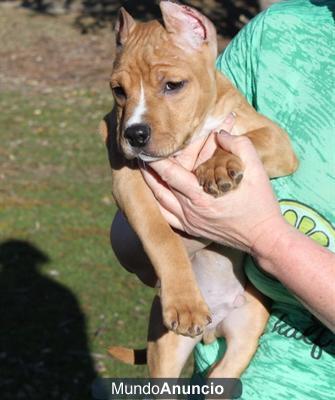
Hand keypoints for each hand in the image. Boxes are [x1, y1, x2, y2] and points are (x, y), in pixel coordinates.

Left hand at [141, 132, 286, 253]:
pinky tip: (154, 197)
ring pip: (159, 203)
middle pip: (160, 187)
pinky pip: (166, 218)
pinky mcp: (192, 230)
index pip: (169, 173)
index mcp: (201, 195)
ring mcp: (189, 222)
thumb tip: (220, 132)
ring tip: (144, 173)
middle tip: (140, 158)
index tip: (147, 148)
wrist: (265, 237)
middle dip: (149, 171)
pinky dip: (157, 206)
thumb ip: (238, 145)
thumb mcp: (256, 168)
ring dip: (150, 187)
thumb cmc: (261, 203)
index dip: (155, 160)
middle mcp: (190, 210)